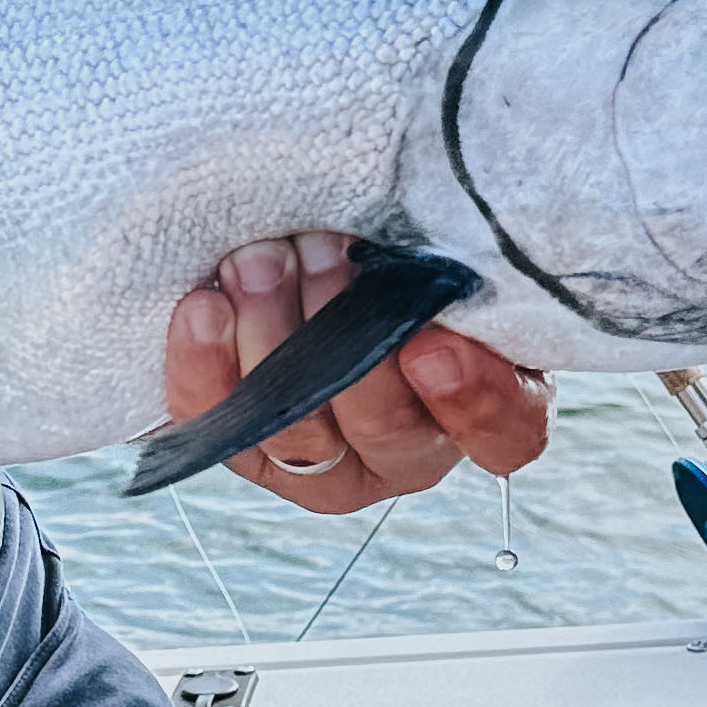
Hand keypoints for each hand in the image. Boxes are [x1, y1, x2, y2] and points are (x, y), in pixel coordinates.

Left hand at [165, 232, 551, 517]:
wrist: (308, 248)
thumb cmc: (404, 247)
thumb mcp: (455, 248)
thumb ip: (466, 259)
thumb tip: (446, 249)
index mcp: (481, 409)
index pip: (503, 432)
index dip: (472, 399)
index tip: (431, 341)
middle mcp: (401, 450)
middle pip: (385, 426)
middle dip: (348, 333)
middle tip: (324, 251)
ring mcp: (317, 460)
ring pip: (297, 429)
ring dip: (273, 338)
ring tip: (257, 261)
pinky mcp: (240, 443)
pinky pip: (216, 423)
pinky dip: (205, 365)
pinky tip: (203, 307)